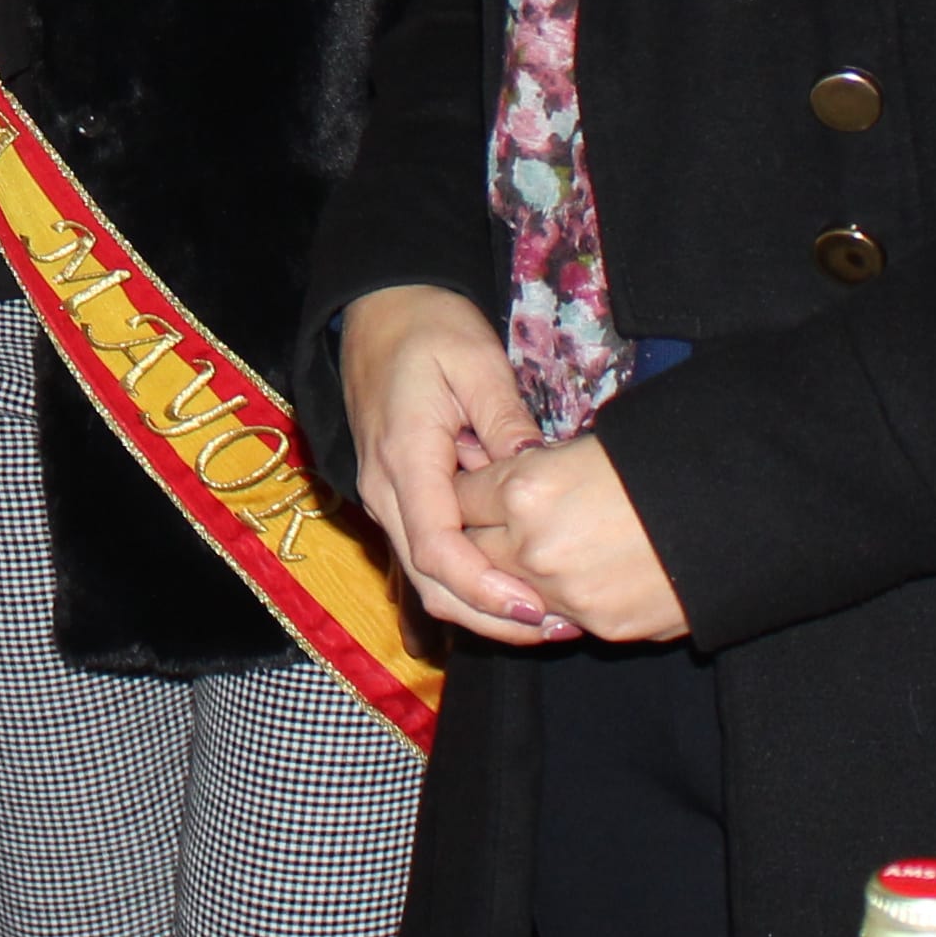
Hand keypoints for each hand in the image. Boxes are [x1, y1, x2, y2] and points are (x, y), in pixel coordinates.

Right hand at [337, 287, 570, 644]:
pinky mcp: (398, 498)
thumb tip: (538, 475)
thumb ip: (506, 423)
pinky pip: (428, 555)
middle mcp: (384, 490)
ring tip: (549, 617)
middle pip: (429, 580)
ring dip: (483, 606)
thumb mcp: (477, 362)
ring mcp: (386, 497)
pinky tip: (517, 587)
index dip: (484, 587)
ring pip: (426, 576)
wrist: (378, 309)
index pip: (436, 549)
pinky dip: (469, 582)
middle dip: (490, 616)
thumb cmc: (427, 327)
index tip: (534, 606)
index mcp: (404, 458)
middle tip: (558, 626)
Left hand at [460, 434, 687, 644]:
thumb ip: (540, 470)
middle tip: (487, 525)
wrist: (745, 513)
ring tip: (536, 552)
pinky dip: (556, 600)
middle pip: (468, 552)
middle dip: (473, 537)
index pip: (458, 497)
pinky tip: (577, 577)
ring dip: (511, 575)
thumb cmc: (672, 460)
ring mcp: (565, 595)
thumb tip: (513, 480)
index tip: (469, 490)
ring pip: (506, 592)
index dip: (462, 491)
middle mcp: (533, 548)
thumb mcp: (594, 444)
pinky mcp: (601, 629)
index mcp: (526, 489)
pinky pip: (555, 618)